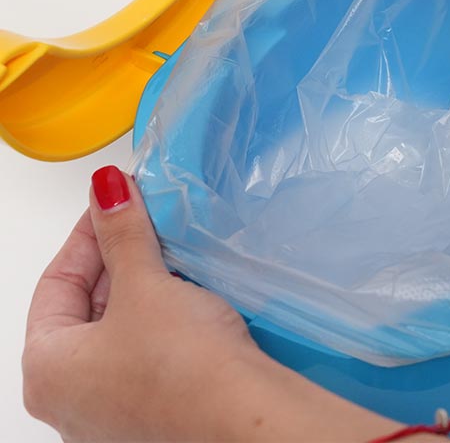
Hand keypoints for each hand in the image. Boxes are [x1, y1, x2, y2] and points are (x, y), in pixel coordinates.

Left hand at [22, 166, 400, 441]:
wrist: (243, 419)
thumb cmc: (180, 363)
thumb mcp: (145, 284)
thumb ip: (122, 232)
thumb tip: (106, 187)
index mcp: (47, 370)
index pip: (55, 283)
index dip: (87, 232)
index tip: (117, 200)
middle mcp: (72, 398)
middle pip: (86, 306)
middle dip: (118, 257)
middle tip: (147, 218)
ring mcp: (113, 409)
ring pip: (120, 327)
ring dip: (143, 283)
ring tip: (170, 248)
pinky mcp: (154, 409)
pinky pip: (146, 349)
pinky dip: (161, 314)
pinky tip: (188, 290)